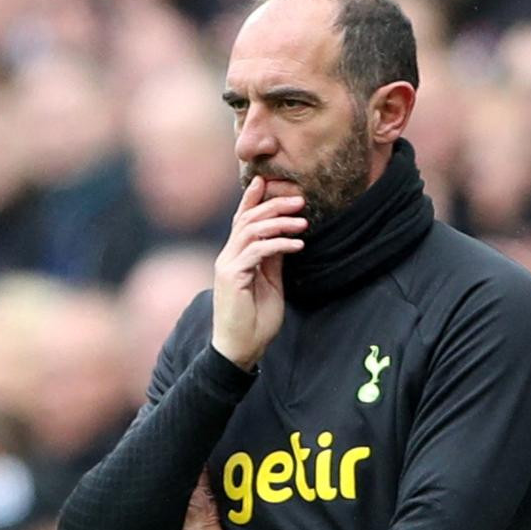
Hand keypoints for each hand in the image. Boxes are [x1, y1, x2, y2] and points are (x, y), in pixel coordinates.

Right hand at [212, 176, 306, 369]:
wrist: (240, 348)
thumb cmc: (255, 320)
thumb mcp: (270, 284)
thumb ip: (272, 260)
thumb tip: (285, 238)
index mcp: (234, 257)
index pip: (242, 220)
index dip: (252, 199)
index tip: (267, 181)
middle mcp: (227, 256)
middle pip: (247, 220)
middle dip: (273, 205)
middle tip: (299, 199)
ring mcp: (227, 265)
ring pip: (251, 231)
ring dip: (279, 222)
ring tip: (303, 221)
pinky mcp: (232, 276)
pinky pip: (257, 252)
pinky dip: (278, 244)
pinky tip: (297, 244)